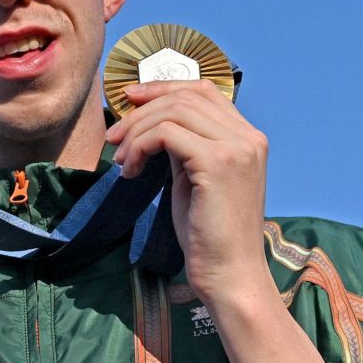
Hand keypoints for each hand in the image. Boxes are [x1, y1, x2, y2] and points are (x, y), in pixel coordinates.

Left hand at [107, 79, 272, 306]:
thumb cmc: (210, 235)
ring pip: (173, 111)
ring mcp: (237, 148)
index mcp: (248, 138)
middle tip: (114, 136)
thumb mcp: (196, 178)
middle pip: (186, 96)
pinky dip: (140, 146)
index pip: (204, 90)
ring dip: (137, 131)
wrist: (229, 274)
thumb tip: (152, 121)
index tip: (129, 100)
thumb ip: (185, 146)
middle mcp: (248, 137)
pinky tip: (131, 171)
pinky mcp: (218, 163)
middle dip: (142, 110)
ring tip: (122, 160)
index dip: (163, 88)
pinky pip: (166, 134)